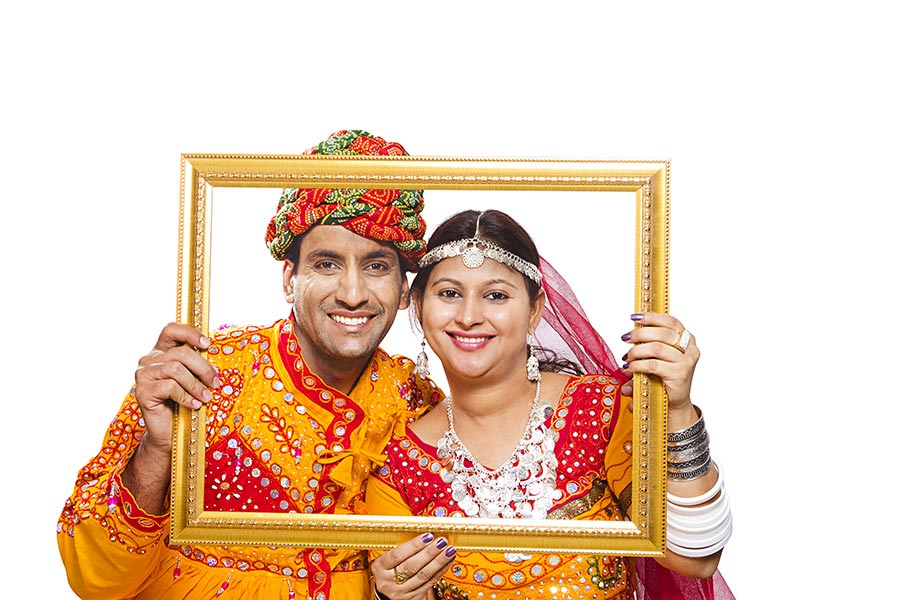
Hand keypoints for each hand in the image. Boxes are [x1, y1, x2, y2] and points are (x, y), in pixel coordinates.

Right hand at [133, 323, 217, 453]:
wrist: (170, 433)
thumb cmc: (185, 403)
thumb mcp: (193, 380)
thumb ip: (197, 366)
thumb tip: (213, 362)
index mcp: (161, 352)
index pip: (171, 330)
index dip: (190, 333)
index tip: (207, 344)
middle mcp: (149, 360)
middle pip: (181, 353)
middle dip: (203, 368)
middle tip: (215, 383)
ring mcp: (143, 375)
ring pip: (175, 369)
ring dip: (196, 385)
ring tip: (206, 397)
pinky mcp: (142, 391)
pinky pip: (169, 387)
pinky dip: (186, 396)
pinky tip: (194, 405)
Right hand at [370, 533, 455, 599]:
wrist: (389, 592)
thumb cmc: (390, 569)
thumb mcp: (388, 560)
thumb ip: (402, 549)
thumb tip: (425, 535)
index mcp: (379, 567)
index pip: (396, 555)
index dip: (413, 545)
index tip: (427, 536)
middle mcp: (388, 581)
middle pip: (411, 566)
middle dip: (429, 552)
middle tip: (442, 541)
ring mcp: (400, 592)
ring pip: (423, 575)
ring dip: (439, 561)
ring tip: (449, 550)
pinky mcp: (412, 598)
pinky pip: (430, 582)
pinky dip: (441, 570)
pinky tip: (448, 560)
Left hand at [620, 312, 697, 413]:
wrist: (674, 403)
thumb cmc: (664, 378)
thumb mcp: (656, 359)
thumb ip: (645, 346)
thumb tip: (626, 338)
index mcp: (687, 339)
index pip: (671, 322)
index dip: (652, 317)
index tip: (635, 317)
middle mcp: (689, 349)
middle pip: (662, 333)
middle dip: (639, 333)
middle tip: (625, 338)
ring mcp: (686, 362)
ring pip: (656, 347)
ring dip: (636, 351)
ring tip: (626, 357)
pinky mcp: (679, 374)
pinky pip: (653, 365)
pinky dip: (637, 365)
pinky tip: (630, 368)